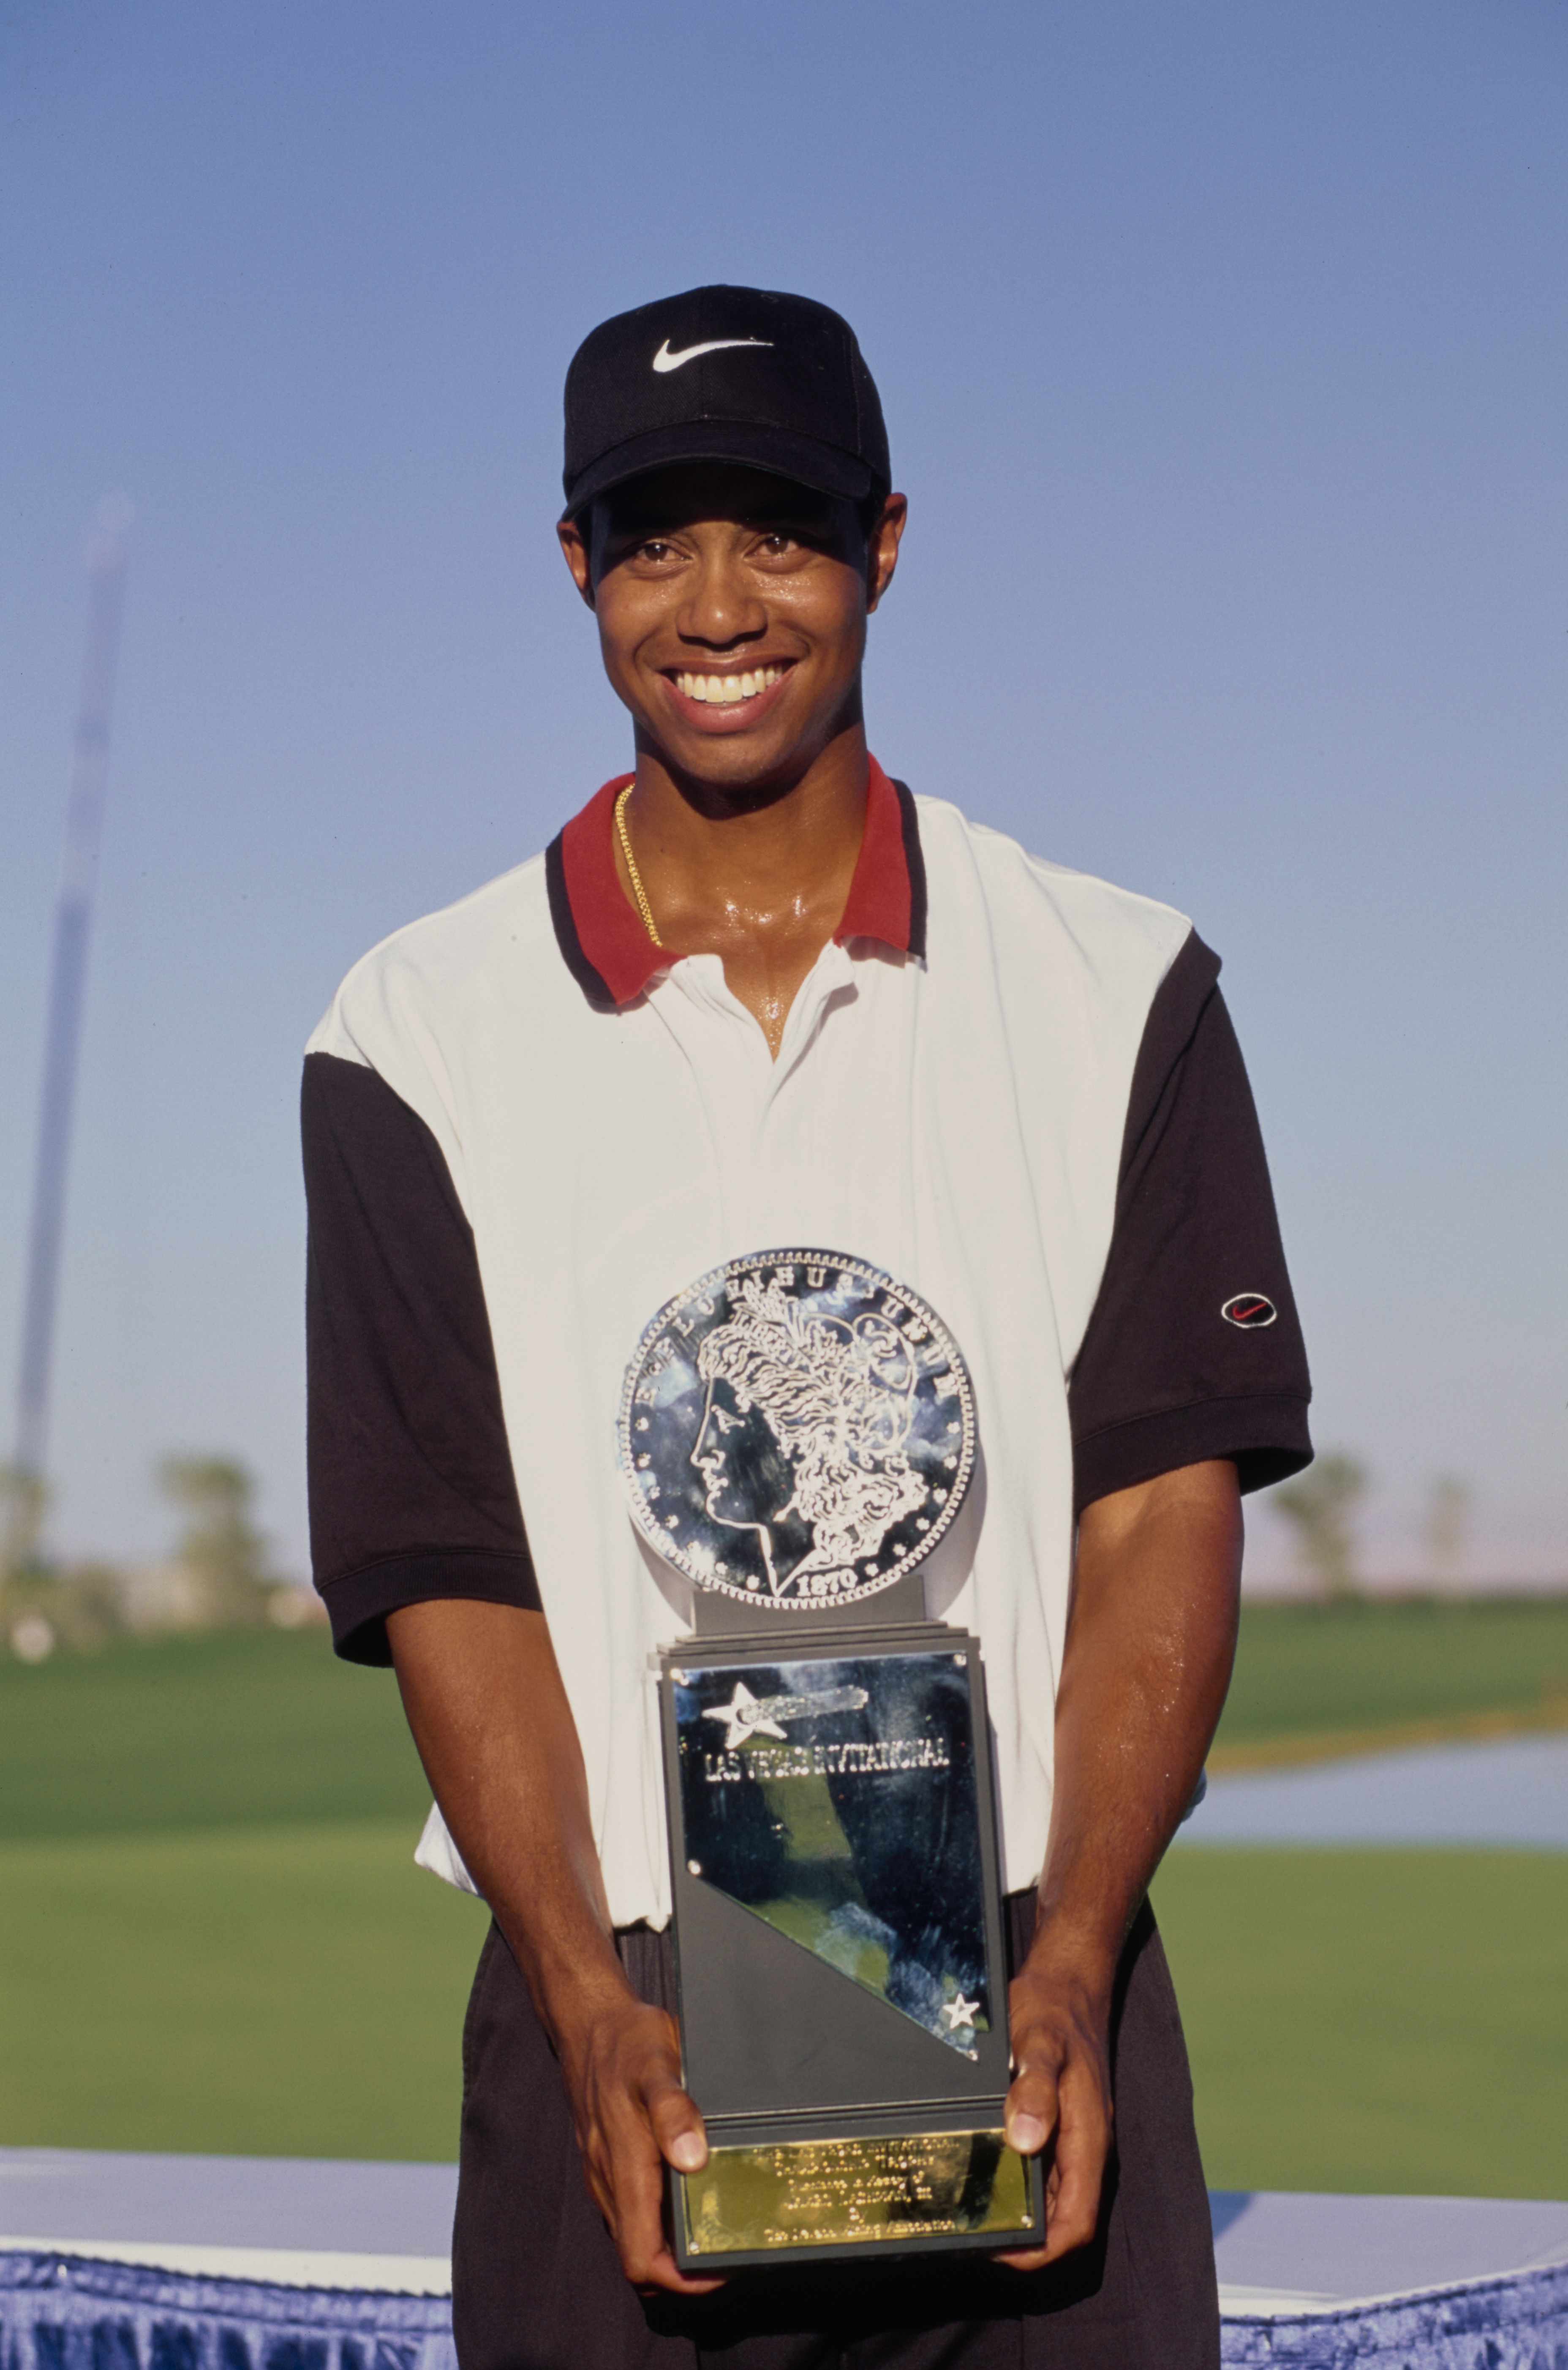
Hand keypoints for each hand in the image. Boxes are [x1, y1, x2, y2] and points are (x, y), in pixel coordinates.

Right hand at [556, 1986, 724, 2296]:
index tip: (719, 2270)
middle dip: (682, 2273)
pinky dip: (660, 2222)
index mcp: (623, 2167)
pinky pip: (631, 2211)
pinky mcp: (608, 2161)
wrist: (589, 2021)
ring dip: (671, 2249)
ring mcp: (605, 2173)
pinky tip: (690, 2198)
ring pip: (634, 2237)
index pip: (642, 2259)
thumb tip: (693, 2159)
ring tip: (718, 2232)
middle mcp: (609, 2180)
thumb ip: (674, 2111)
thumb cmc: (627, 2042)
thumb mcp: (658, 2064)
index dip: (680, 2281)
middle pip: (639, 2259)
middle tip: (729, 2255)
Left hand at [992, 1951, 1113, 2271]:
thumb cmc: (1053, 2012)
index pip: (1077, 2223)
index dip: (1043, 2251)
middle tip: (976, 2240)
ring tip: (974, 2219)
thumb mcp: (1038, 2042)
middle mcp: (1085, 2148)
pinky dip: (1021, 2189)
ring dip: (1024, 2218)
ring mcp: (1074, 2139)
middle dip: (1027, 2243)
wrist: (1068, 1983)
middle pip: (1065, 2221)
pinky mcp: (1061, 2127)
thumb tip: (1026, 2141)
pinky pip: (1046, 2174)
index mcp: (1088, 2139)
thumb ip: (1034, 2089)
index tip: (1001, 2252)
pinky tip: (987, 2181)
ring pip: (1055, 2201)